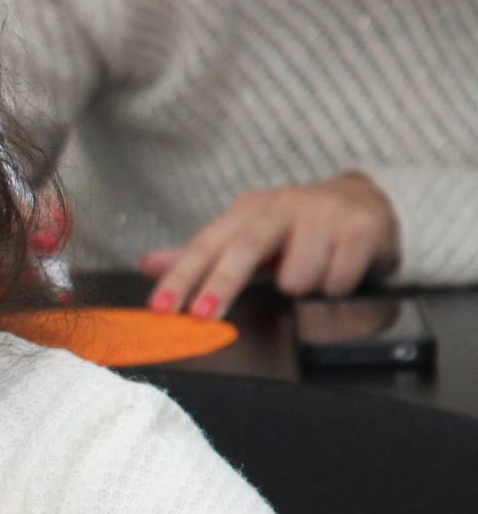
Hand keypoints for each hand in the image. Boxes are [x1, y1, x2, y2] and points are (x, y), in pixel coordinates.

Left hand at [140, 173, 399, 318]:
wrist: (364, 198)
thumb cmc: (295, 226)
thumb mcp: (246, 235)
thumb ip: (202, 255)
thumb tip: (149, 264)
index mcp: (248, 210)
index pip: (207, 244)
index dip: (182, 276)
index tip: (162, 307)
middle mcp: (283, 206)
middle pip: (245, 249)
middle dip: (222, 284)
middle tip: (204, 315)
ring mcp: (324, 215)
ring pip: (298, 278)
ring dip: (303, 289)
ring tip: (312, 275)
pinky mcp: (361, 228)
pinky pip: (337, 281)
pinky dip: (336, 287)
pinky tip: (340, 270)